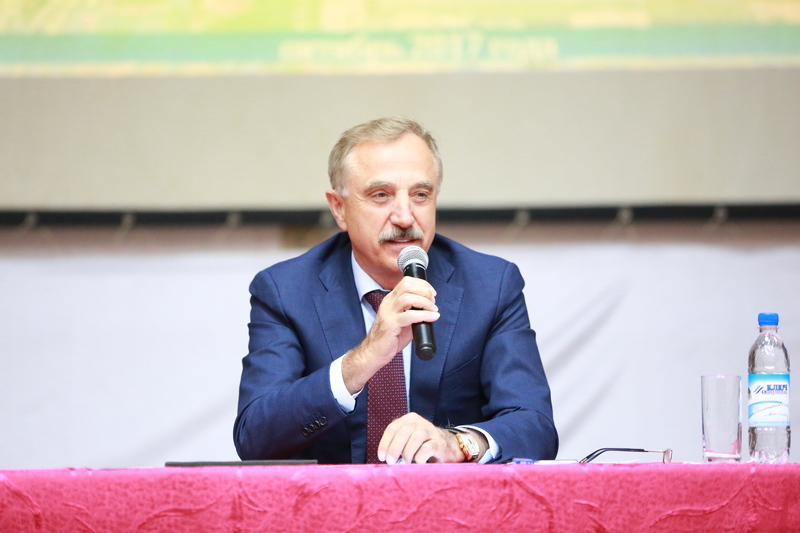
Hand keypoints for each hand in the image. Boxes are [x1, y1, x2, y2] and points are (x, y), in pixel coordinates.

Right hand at [342, 277, 438, 393]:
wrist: (374, 352)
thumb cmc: (389, 338)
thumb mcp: (403, 320)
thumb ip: (414, 312)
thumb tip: (431, 309)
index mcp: (391, 300)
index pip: (406, 281)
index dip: (422, 284)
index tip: (432, 293)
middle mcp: (388, 303)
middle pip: (407, 285)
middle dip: (424, 290)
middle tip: (433, 301)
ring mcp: (388, 313)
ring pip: (408, 298)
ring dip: (425, 302)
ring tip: (433, 310)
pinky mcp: (390, 325)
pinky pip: (409, 315)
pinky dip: (424, 315)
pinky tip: (432, 317)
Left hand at [377, 412, 464, 464]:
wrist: (449, 447)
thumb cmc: (423, 446)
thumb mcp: (408, 440)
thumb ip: (397, 443)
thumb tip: (384, 457)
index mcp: (409, 419)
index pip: (392, 428)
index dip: (385, 443)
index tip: (382, 457)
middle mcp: (420, 422)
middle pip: (403, 431)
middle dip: (394, 449)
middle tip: (391, 462)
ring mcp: (431, 431)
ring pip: (415, 437)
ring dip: (407, 453)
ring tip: (406, 462)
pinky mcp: (440, 442)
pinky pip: (427, 448)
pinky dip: (420, 457)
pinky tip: (419, 462)